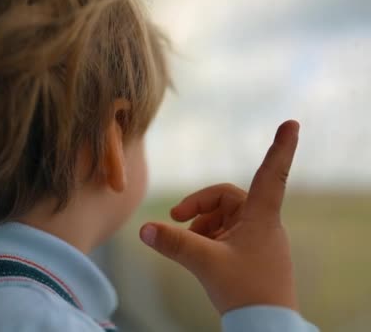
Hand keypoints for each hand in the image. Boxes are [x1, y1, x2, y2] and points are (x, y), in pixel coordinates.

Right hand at [139, 120, 299, 313]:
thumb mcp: (205, 263)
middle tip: (176, 219)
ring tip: (188, 243)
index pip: (272, 174)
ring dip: (202, 225)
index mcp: (262, 218)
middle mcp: (263, 224)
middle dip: (200, 207)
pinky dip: (209, 238)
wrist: (264, 325)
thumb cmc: (245, 291)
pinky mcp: (253, 254)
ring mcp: (259, 240)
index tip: (291, 124)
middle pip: (228, 198)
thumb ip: (173, 243)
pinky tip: (199, 254)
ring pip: (225, 218)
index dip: (281, 148)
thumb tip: (144, 228)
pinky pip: (228, 235)